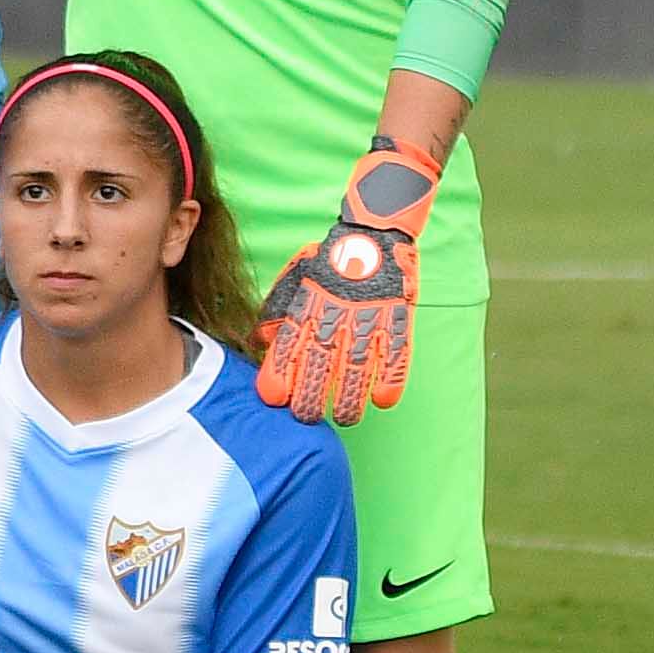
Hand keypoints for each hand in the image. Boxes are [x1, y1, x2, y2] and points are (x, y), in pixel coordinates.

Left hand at [256, 140, 438, 424]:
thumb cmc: (328, 261)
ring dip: (351, 397)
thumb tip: (257, 340)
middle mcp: (335, 316)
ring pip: (358, 367)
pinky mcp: (396, 319)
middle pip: (321, 365)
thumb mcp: (294, 279)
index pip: (288, 347)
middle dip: (312, 397)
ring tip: (347, 419)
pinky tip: (382, 401)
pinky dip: (390, 379)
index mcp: (307, 307)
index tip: (274, 399)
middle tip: (308, 418)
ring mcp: (367, 318)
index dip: (279, 375)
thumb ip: (276, 310)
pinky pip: (395, 354)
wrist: (372, 233)